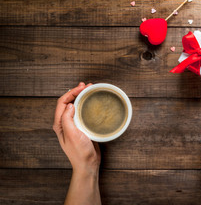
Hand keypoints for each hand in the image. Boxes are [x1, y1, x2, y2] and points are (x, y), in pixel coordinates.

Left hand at [53, 82, 101, 204]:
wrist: (87, 164)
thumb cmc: (79, 152)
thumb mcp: (72, 134)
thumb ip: (67, 119)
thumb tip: (70, 104)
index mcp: (60, 124)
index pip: (62, 102)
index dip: (71, 92)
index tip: (82, 87)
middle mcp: (65, 123)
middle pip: (68, 102)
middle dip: (76, 92)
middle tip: (87, 85)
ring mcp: (73, 125)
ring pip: (75, 106)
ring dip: (81, 97)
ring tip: (89, 90)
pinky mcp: (81, 127)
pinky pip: (81, 112)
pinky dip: (86, 104)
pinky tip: (92, 103)